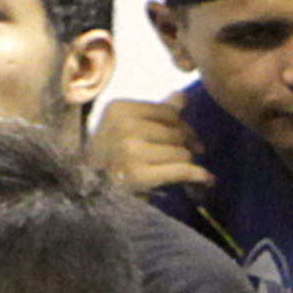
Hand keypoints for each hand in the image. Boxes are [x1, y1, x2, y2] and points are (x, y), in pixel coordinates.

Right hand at [90, 96, 209, 198]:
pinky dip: (198, 176)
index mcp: (118, 110)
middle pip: (177, 132)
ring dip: (192, 165)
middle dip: (189, 146)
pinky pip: (181, 170)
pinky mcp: (137, 175)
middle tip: (194, 157)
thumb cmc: (109, 161)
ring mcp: (129, 150)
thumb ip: (155, 114)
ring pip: (182, 152)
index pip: (168, 112)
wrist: (86, 195)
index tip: (191, 140)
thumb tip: (183, 97)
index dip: (184, 127)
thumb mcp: (126, 131)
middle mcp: (122, 127)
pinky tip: (205, 181)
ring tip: (194, 175)